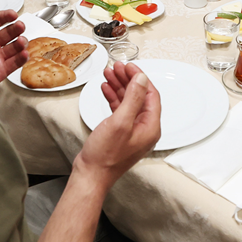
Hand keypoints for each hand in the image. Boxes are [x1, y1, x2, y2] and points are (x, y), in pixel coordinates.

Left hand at [0, 0, 26, 91]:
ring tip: (21, 40)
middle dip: (16, 28)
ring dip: (20, 42)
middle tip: (19, 25)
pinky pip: (13, 64)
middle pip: (8, 32)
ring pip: (13, 48)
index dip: (6, 16)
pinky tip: (24, 53)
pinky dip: (21, 59)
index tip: (12, 14)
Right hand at [77, 62, 161, 187]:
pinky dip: (114, 97)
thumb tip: (142, 80)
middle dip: (128, 79)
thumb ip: (133, 98)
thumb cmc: (105, 156)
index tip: (129, 66)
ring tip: (109, 73)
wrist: (91, 175)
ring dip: (119, 86)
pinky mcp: (120, 133)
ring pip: (129, 101)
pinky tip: (106, 89)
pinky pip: (120, 110)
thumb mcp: (120, 122)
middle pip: (140, 96)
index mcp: (150, 127)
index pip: (151, 95)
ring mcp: (132, 131)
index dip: (140, 78)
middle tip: (117, 67)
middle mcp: (144, 129)